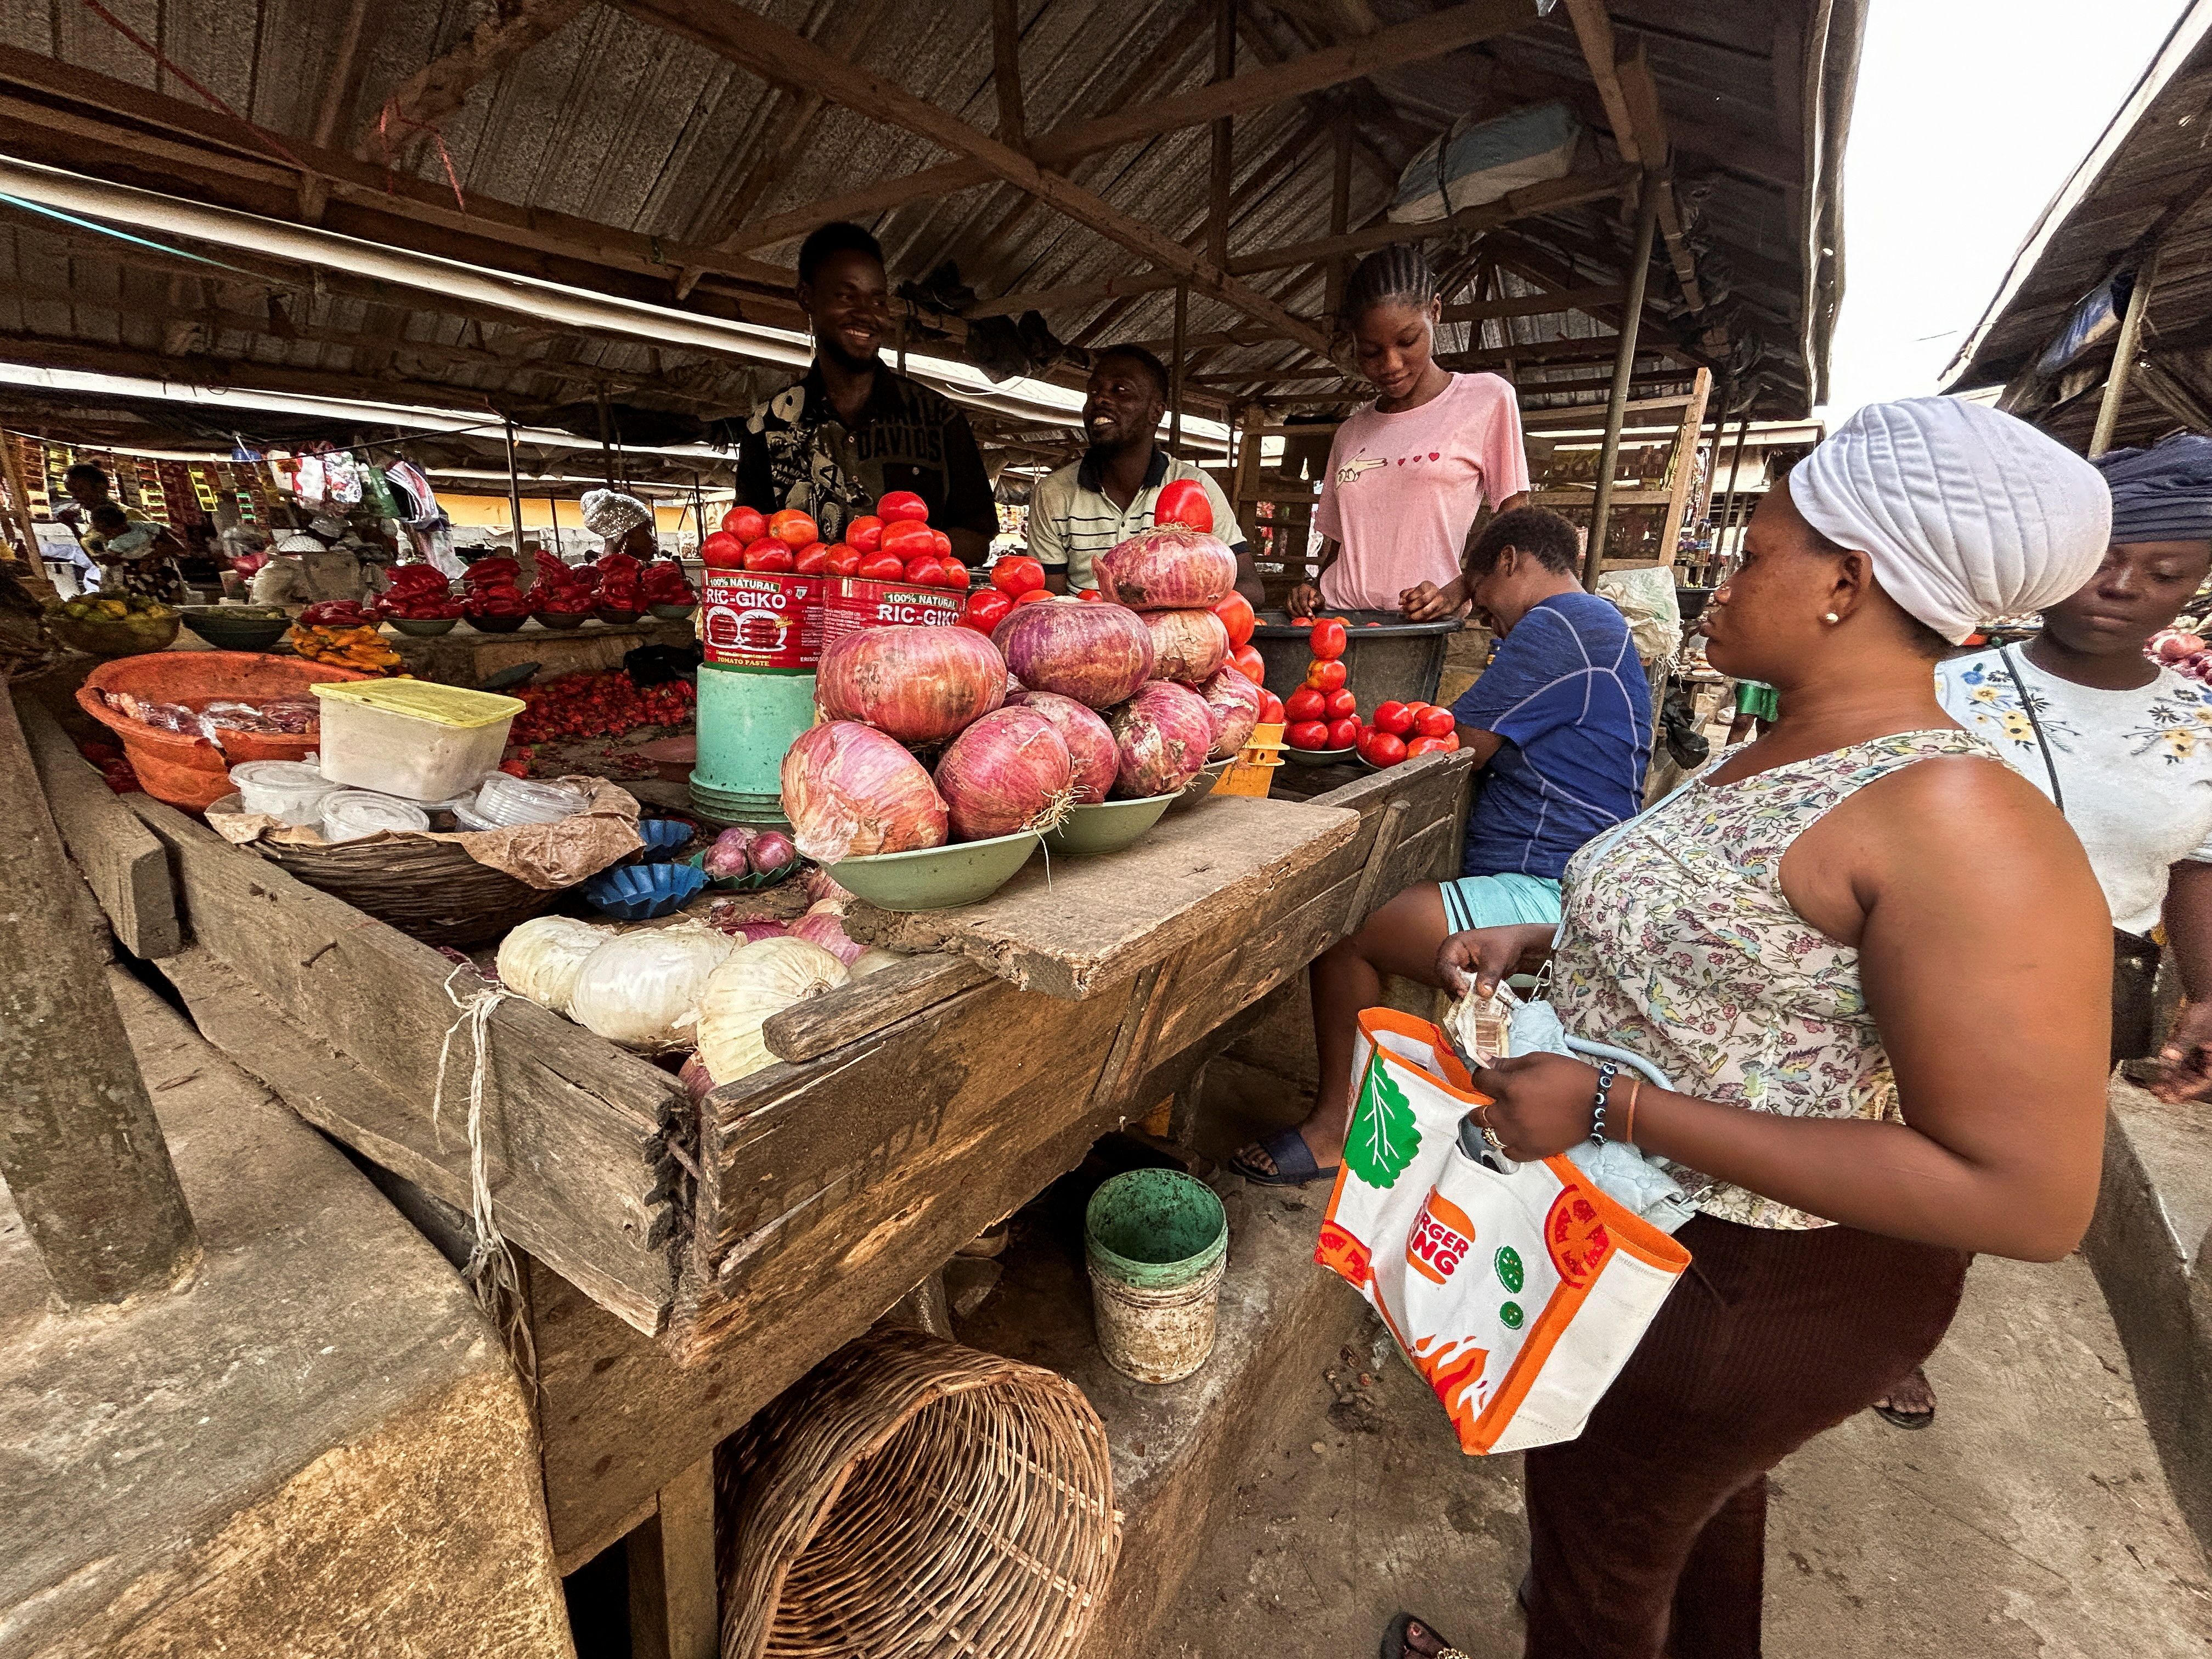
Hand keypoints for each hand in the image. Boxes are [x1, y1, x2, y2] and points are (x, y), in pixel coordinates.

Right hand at [1288, 581, 1321, 617]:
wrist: (1310, 598)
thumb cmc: (1315, 599)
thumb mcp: (1320, 599)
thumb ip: (1317, 601)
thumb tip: (1311, 604)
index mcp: (1303, 588)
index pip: (1302, 599)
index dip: (1306, 608)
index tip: (1310, 615)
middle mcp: (1294, 590)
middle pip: (1295, 604)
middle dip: (1302, 613)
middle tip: (1308, 618)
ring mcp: (1289, 596)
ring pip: (1290, 607)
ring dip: (1297, 615)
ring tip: (1304, 618)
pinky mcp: (1286, 601)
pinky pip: (1287, 610)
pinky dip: (1292, 615)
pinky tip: (1298, 618)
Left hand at [1401, 576, 1465, 621]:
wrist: (1449, 598)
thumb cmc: (1429, 594)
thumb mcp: (1419, 590)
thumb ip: (1408, 593)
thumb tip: (1400, 601)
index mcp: (1428, 585)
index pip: (1417, 591)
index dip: (1408, 598)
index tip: (1401, 603)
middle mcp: (1435, 592)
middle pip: (1422, 600)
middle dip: (1411, 607)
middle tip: (1404, 610)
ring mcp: (1439, 602)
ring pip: (1426, 611)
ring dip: (1415, 615)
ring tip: (1409, 616)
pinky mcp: (1442, 611)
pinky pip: (1430, 617)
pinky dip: (1421, 619)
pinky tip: (1416, 619)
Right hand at [1437, 922, 1557, 998]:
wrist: (1518, 948)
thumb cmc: (1505, 945)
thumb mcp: (1497, 959)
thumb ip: (1489, 975)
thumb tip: (1483, 993)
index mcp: (1454, 945)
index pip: (1445, 965)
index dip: (1452, 980)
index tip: (1463, 992)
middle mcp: (1452, 957)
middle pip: (1445, 978)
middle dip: (1455, 989)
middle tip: (1467, 1000)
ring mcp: (1458, 969)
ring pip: (1452, 986)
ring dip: (1462, 996)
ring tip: (1473, 1004)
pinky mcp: (1465, 979)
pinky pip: (1462, 990)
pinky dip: (1468, 997)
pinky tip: (1477, 1004)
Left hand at [1468, 1052, 1599, 1160]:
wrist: (1598, 1104)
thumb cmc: (1568, 1076)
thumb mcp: (1537, 1060)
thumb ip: (1507, 1063)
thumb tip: (1483, 1059)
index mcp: (1511, 1088)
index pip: (1479, 1082)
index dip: (1482, 1077)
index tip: (1489, 1077)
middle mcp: (1509, 1114)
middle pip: (1478, 1115)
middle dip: (1482, 1105)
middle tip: (1496, 1101)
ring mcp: (1519, 1136)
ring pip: (1490, 1135)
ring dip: (1495, 1125)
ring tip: (1507, 1118)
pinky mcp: (1531, 1151)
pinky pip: (1507, 1152)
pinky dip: (1508, 1144)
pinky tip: (1516, 1134)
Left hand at [2152, 1000, 2211, 1101]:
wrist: (2206, 1002)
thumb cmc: (2206, 1014)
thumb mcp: (2194, 1029)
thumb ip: (2181, 1044)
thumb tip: (2169, 1056)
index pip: (2201, 1082)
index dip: (2184, 1091)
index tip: (2168, 1097)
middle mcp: (2210, 1064)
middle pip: (2193, 1082)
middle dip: (2175, 1089)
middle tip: (2157, 1094)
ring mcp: (2202, 1060)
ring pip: (2187, 1076)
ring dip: (2172, 1082)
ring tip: (2155, 1088)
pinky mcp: (2194, 1055)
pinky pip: (2183, 1067)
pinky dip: (2172, 1072)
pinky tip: (2160, 1077)